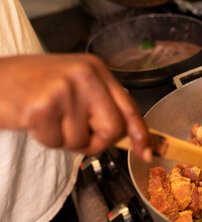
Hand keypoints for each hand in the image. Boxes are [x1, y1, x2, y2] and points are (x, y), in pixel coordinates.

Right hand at [0, 53, 151, 160]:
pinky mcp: (43, 106)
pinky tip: (36, 121)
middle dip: (96, 141)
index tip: (146, 152)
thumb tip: (130, 136)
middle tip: (74, 131)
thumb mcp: (75, 87)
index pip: (129, 106)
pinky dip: (47, 140)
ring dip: (65, 139)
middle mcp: (85, 75)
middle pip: (113, 128)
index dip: (140, 132)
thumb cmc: (35, 87)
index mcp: (96, 69)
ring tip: (49, 119)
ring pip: (83, 140)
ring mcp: (65, 89)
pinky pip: (58, 143)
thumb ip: (101, 105)